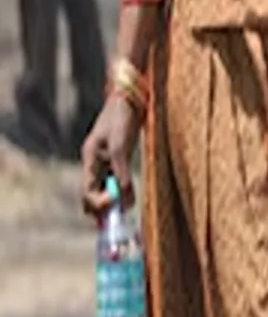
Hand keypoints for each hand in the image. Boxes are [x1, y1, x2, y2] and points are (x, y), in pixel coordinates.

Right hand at [80, 94, 141, 220]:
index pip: (87, 191)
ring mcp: (105, 158)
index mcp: (89, 159)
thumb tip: (126, 202)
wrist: (130, 95)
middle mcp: (94, 161)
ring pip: (103, 187)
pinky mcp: (117, 154)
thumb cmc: (122, 117)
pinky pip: (115, 179)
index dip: (98, 203)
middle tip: (116, 220)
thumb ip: (122, 173)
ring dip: (112, 201)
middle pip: (91, 193)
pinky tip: (129, 197)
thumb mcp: (121, 146)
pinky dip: (120, 189)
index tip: (115, 204)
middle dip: (101, 208)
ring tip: (123, 212)